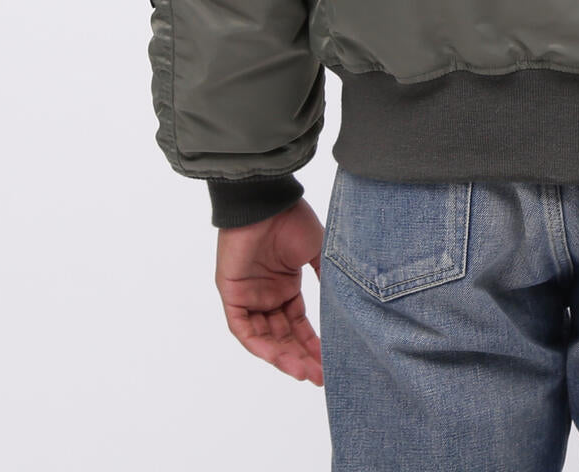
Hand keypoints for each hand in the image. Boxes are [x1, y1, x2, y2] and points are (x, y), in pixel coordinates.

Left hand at [214, 198, 324, 386]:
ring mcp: (249, 296)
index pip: (298, 325)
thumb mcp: (318, 252)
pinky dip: (259, 344)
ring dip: (283, 356)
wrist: (266, 202)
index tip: (328, 364)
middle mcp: (267, 295)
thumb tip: (346, 304)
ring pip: (264, 337)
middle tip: (319, 376)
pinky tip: (278, 357)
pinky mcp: (232, 294)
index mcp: (286, 286)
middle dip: (300, 358)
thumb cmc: (292, 220)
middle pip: (283, 336)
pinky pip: (243, 328)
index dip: (312, 345)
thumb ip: (327, 278)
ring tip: (304, 372)